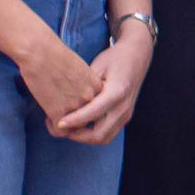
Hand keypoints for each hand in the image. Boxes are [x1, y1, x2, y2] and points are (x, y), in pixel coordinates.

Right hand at [13, 31, 102, 127]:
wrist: (40, 51)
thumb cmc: (55, 55)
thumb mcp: (79, 69)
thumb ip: (84, 83)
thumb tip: (78, 93)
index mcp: (97, 86)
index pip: (98, 106)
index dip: (85, 108)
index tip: (73, 104)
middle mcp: (90, 97)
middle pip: (89, 119)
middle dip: (77, 120)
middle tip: (64, 115)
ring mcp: (75, 106)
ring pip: (76, 128)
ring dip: (65, 126)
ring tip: (53, 116)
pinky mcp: (58, 112)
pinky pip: (60, 132)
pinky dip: (53, 129)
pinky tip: (47, 119)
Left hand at [49, 26, 151, 143]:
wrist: (137, 55)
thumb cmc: (114, 58)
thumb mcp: (96, 67)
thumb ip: (84, 86)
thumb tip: (63, 103)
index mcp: (117, 92)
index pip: (92, 114)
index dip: (73, 121)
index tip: (57, 123)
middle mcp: (124, 107)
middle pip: (98, 135)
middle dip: (77, 135)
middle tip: (59, 126)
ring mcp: (126, 114)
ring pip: (103, 138)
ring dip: (84, 137)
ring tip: (68, 127)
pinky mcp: (125, 116)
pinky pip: (108, 133)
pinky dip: (92, 134)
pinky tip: (79, 124)